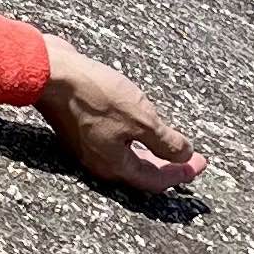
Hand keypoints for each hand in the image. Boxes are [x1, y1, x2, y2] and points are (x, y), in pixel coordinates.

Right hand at [35, 39, 207, 193]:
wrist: (51, 73)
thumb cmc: (95, 95)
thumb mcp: (141, 119)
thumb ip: (166, 142)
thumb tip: (184, 156)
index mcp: (115, 165)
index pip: (156, 180)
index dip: (182, 174)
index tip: (202, 163)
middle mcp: (98, 160)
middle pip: (141, 171)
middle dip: (169, 165)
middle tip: (192, 157)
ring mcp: (86, 144)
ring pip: (126, 157)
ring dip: (150, 153)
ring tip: (169, 143)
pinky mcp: (80, 126)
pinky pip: (114, 141)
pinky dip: (133, 139)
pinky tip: (139, 125)